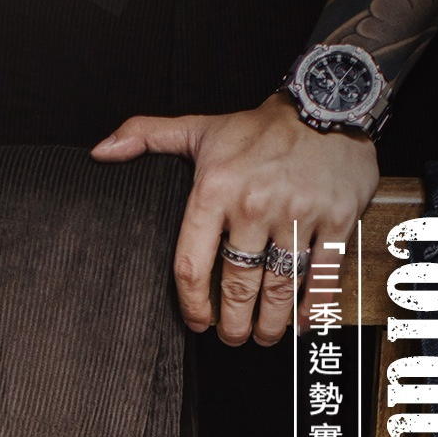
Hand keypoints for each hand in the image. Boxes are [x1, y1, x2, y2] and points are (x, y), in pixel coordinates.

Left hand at [91, 93, 378, 345]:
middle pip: (237, 286)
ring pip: (278, 288)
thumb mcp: (201, 128)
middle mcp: (253, 205)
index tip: (197, 322)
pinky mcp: (336, 220)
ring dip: (270, 323)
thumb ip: (146, 136)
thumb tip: (101, 151)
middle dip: (232, 324)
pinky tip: (302, 321)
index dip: (191, 305)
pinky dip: (313, 307)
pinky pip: (323, 275)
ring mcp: (296, 214)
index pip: (191, 264)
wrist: (328, 100)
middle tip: (232, 336)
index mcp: (215, 190)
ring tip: (264, 335)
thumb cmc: (262, 126)